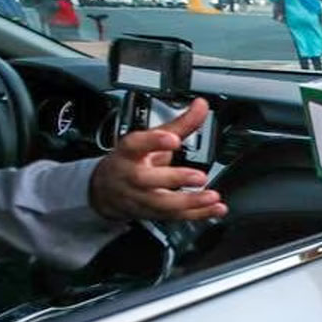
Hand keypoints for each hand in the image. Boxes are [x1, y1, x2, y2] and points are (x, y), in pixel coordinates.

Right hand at [90, 98, 225, 221]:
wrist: (106, 190)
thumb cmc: (131, 160)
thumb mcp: (151, 138)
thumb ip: (179, 124)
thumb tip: (202, 105)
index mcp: (129, 153)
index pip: (135, 144)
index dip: (153, 141)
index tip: (172, 138)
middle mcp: (132, 176)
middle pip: (147, 179)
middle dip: (174, 178)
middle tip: (199, 176)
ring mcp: (140, 198)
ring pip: (161, 203)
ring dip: (189, 201)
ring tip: (212, 196)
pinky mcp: (153, 214)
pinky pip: (175, 217)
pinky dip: (198, 214)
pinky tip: (215, 209)